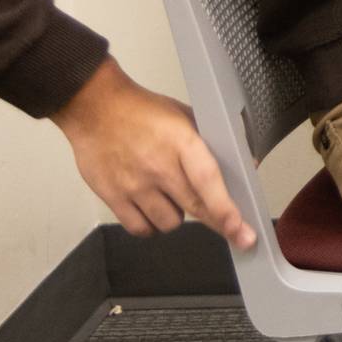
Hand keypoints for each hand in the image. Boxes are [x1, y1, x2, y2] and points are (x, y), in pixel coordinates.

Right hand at [51, 58, 255, 248]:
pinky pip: (139, 228)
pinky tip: (152, 210)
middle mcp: (158, 167)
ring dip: (177, 217)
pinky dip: (150, 225)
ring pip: (168, 223)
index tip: (240, 230)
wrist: (95, 108)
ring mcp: (134, 184)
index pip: (207, 182)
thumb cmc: (143, 112)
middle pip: (194, 207)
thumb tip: (245, 163)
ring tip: (173, 198)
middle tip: (235, 233)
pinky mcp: (112, 196)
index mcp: (181, 142)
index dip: (225, 210)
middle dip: (219, 224)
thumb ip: (213, 141)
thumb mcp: (186, 116)